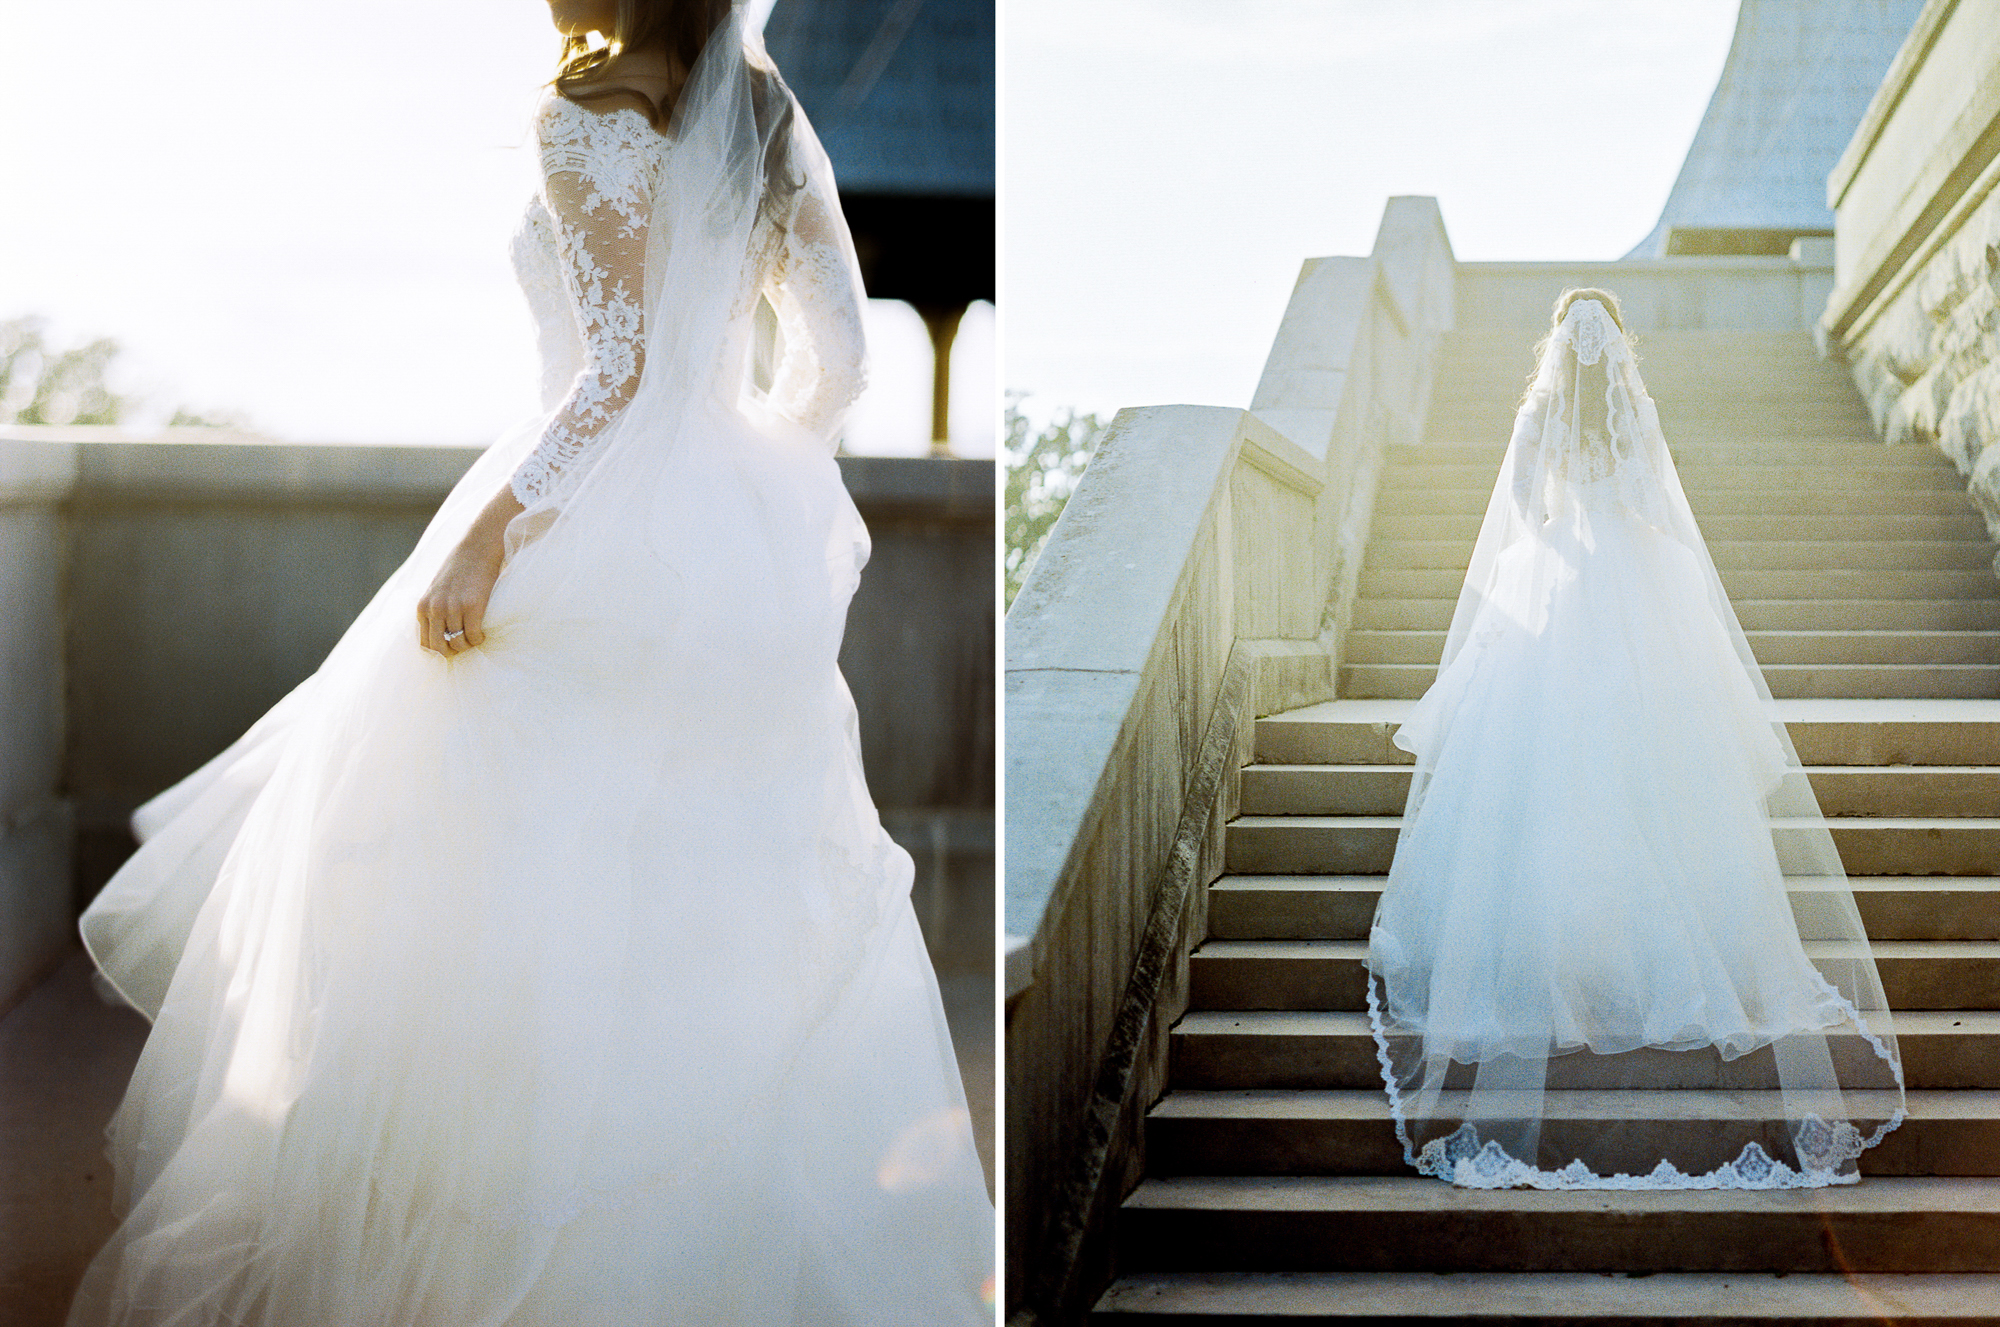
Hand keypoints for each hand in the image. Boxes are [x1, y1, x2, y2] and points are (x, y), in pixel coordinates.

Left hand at [418, 488, 525, 656]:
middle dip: (453, 652)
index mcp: (423, 606)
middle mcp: (435, 608)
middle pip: (439, 647)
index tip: (453, 647)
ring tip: (477, 636)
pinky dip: (480, 639)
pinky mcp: (473, 606)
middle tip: (466, 646)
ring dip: (469, 644)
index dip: (440, 650)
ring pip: (459, 643)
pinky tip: (484, 632)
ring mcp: (453, 607)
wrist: (479, 546)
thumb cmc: (462, 567)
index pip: (425, 643)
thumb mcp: (438, 589)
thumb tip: (442, 633)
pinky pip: (474, 636)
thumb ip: (435, 609)